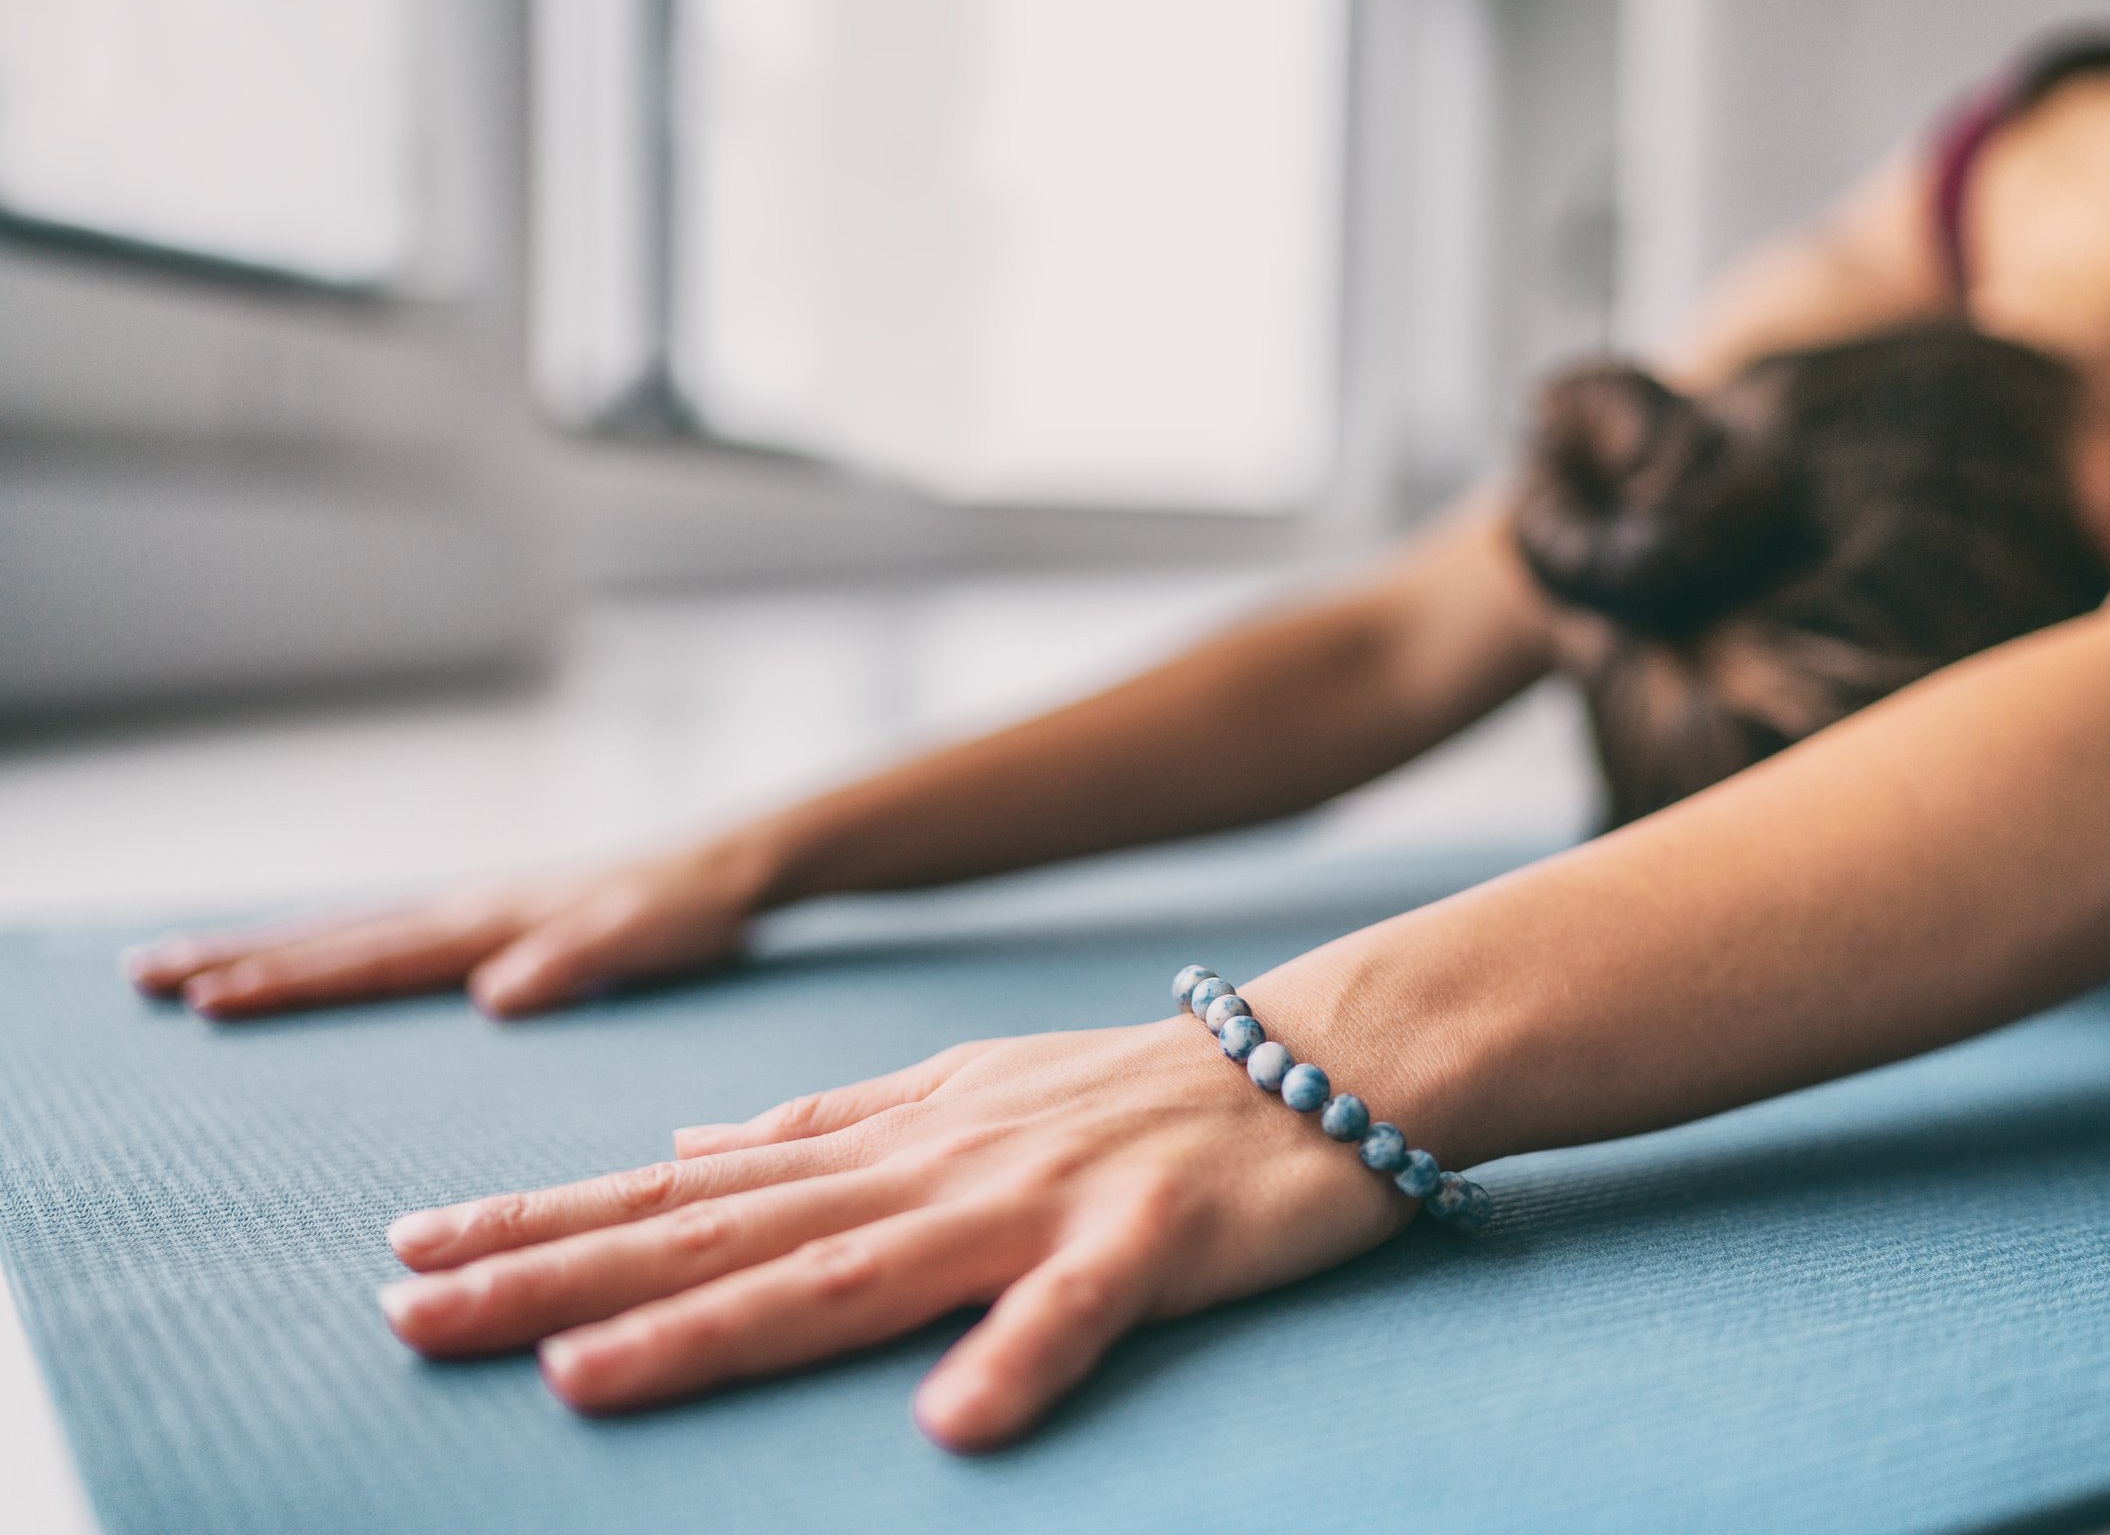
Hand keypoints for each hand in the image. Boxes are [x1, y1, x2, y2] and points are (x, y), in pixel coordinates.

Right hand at [123, 835, 779, 1018]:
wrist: (734, 865)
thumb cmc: (693, 910)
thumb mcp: (645, 941)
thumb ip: (575, 964)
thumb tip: (492, 997)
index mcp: (491, 922)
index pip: (371, 960)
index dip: (288, 983)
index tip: (206, 1000)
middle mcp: (470, 910)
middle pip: (336, 939)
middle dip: (240, 958)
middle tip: (144, 978)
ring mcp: (480, 911)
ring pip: (354, 933)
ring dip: (270, 950)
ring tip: (187, 966)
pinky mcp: (499, 920)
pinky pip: (392, 936)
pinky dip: (332, 948)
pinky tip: (310, 961)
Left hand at [373, 1010, 1415, 1449]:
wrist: (1320, 1057)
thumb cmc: (1136, 1090)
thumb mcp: (962, 1089)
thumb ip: (828, 1122)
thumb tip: (692, 1145)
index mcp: (892, 1140)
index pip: (693, 1188)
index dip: (552, 1220)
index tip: (415, 1246)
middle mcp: (938, 1166)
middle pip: (728, 1233)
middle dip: (564, 1278)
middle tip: (413, 1316)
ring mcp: (1037, 1201)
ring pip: (853, 1272)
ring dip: (717, 1327)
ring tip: (584, 1381)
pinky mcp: (1147, 1243)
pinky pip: (1076, 1313)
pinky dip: (1015, 1356)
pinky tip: (952, 1427)